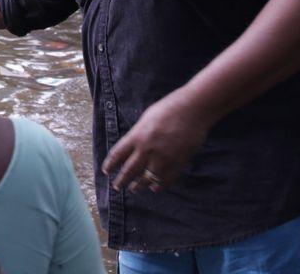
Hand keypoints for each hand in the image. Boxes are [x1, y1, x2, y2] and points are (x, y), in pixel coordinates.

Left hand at [102, 92, 216, 193]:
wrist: (193, 109)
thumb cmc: (168, 108)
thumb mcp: (146, 118)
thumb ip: (138, 134)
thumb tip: (132, 148)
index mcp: (137, 135)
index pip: (117, 155)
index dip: (110, 165)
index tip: (106, 171)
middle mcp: (147, 149)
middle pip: (129, 170)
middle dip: (121, 181)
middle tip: (116, 186)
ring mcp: (163, 158)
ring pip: (146, 179)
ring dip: (138, 186)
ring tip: (133, 189)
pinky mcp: (177, 163)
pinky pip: (165, 179)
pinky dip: (159, 185)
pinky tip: (154, 188)